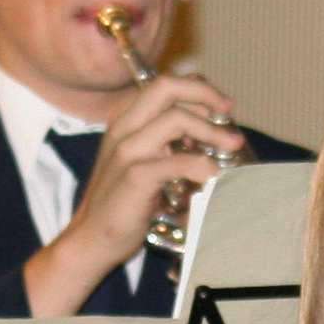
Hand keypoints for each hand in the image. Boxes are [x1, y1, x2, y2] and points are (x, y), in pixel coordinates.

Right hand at [21, 74, 249, 314]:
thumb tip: (210, 133)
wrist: (91, 238)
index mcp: (125, 120)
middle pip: (167, 87)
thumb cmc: (124, 202)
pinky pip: (176, 162)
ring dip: (211, 130)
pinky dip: (201, 165)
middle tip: (229, 113)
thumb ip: (168, 143)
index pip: (165, 84)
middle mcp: (124, 128)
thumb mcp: (143, 162)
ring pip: (175, 119)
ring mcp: (127, 151)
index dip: (198, 89)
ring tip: (231, 145)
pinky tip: (213, 175)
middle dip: (206, 94)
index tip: (222, 108)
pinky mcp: (135, 177)